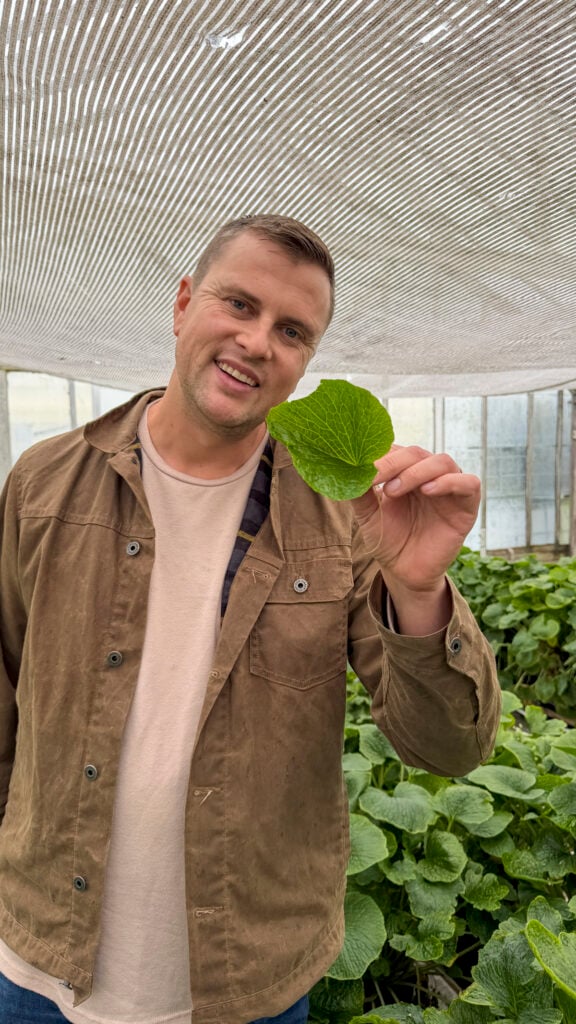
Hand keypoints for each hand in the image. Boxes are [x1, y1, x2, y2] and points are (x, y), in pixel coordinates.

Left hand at [350, 445, 479, 629]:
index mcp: (405, 471)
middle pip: (417, 453)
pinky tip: (429, 490)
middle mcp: (428, 474)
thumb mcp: (368, 514)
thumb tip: (347, 469)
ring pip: (442, 462)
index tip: (360, 467)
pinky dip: (450, 482)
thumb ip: (360, 492)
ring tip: (395, 489)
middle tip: (376, 478)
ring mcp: (449, 487)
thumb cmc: (388, 539)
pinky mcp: (467, 504)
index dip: (379, 455)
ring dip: (417, 471)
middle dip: (393, 463)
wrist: (404, 571)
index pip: (396, 450)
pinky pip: (469, 483)